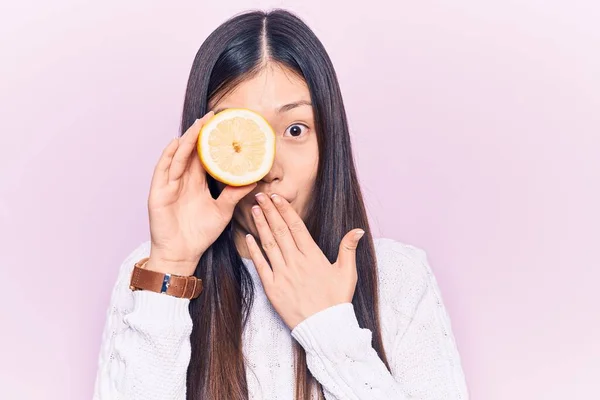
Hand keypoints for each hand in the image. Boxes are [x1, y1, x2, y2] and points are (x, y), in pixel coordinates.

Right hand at [146, 112, 256, 275]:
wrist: (183, 253)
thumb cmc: (201, 234)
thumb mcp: (222, 212)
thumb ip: (234, 195)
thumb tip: (254, 181)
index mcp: (197, 183)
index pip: (205, 157)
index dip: (213, 142)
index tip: (225, 127)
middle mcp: (183, 180)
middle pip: (191, 151)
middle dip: (201, 134)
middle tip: (213, 117)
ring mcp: (169, 184)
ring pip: (179, 156)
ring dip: (187, 139)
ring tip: (199, 124)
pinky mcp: (158, 192)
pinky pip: (163, 170)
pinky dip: (169, 155)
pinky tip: (177, 143)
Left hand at [244, 192, 364, 329]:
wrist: (324, 328)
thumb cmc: (337, 300)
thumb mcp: (347, 273)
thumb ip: (349, 248)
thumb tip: (358, 229)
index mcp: (313, 256)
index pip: (296, 226)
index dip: (285, 210)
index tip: (276, 196)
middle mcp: (296, 262)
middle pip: (280, 231)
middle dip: (270, 211)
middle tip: (260, 195)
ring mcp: (282, 274)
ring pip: (269, 244)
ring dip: (261, 225)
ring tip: (254, 210)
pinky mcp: (272, 288)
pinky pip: (261, 265)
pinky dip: (254, 250)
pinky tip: (248, 237)